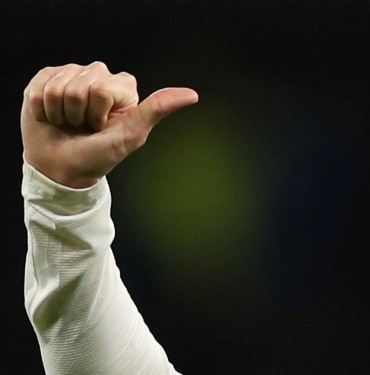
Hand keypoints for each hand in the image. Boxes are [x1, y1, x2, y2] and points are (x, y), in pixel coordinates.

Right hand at [21, 61, 198, 188]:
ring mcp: (71, 75)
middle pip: (81, 86)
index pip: (102, 88)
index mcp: (122, 87)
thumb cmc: (99, 154)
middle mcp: (98, 75)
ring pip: (59, 86)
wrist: (61, 167)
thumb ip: (158, 110)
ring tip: (68, 122)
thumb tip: (192, 95)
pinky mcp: (46, 78)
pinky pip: (40, 86)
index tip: (103, 127)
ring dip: (60, 112)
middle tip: (84, 126)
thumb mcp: (132, 134)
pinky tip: (51, 115)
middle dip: (79, 112)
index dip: (98, 113)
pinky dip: (43, 108)